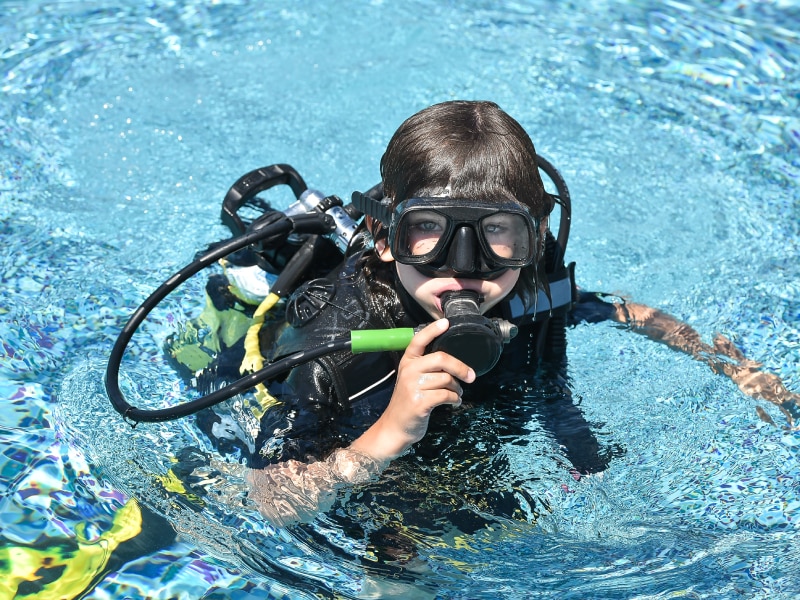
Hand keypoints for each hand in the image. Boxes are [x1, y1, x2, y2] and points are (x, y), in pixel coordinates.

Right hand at [350, 318, 475, 460]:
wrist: (394, 428)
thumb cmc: (407, 403)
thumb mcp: (411, 381)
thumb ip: (426, 369)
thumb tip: (453, 363)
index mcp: (407, 362)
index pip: (418, 340)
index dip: (432, 330)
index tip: (446, 322)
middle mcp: (409, 371)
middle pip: (441, 358)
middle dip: (460, 367)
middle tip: (471, 376)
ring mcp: (413, 386)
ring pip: (446, 379)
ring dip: (457, 388)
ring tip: (457, 394)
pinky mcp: (419, 402)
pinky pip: (446, 395)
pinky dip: (455, 399)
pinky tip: (454, 402)